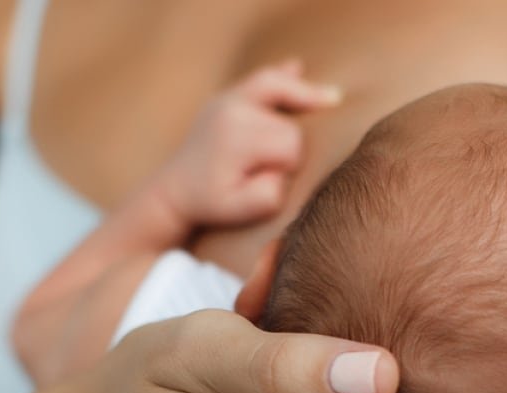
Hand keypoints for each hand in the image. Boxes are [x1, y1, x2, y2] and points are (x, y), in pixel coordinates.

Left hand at [150, 59, 341, 228]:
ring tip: (332, 99)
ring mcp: (227, 99)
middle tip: (264, 167)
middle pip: (290, 122)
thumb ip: (269, 195)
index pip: (292, 144)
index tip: (270, 179)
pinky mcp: (226, 97)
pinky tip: (298, 67)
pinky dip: (282, 75)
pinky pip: (261, 78)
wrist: (175, 192)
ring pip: (282, 91)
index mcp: (237, 138)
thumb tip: (283, 168)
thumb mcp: (240, 210)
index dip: (289, 165)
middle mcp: (232, 110)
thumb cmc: (211, 203)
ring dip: (300, 101)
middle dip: (289, 145)